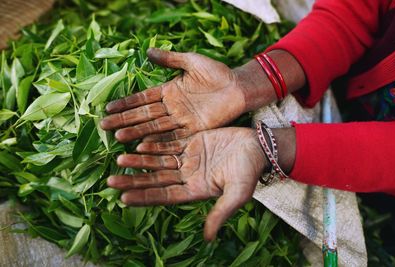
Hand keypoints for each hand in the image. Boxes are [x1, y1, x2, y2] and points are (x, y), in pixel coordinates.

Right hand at [100, 48, 246, 142]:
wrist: (239, 87)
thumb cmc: (217, 73)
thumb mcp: (192, 61)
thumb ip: (170, 59)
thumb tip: (147, 51)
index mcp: (169, 91)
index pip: (143, 98)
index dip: (126, 103)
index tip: (108, 107)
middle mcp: (172, 108)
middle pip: (144, 115)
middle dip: (125, 120)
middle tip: (104, 125)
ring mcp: (182, 120)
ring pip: (155, 126)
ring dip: (137, 131)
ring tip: (118, 136)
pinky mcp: (193, 129)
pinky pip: (173, 136)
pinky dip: (158, 140)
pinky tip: (142, 144)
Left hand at [107, 127, 267, 239]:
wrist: (258, 146)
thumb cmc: (249, 171)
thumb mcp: (237, 194)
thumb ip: (220, 213)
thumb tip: (208, 239)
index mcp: (195, 191)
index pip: (164, 196)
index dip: (144, 197)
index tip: (123, 198)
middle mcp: (188, 176)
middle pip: (156, 180)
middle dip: (134, 180)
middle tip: (110, 180)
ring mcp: (189, 159)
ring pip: (159, 161)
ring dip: (140, 161)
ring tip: (120, 158)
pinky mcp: (192, 143)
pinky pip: (169, 144)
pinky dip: (154, 145)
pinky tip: (139, 144)